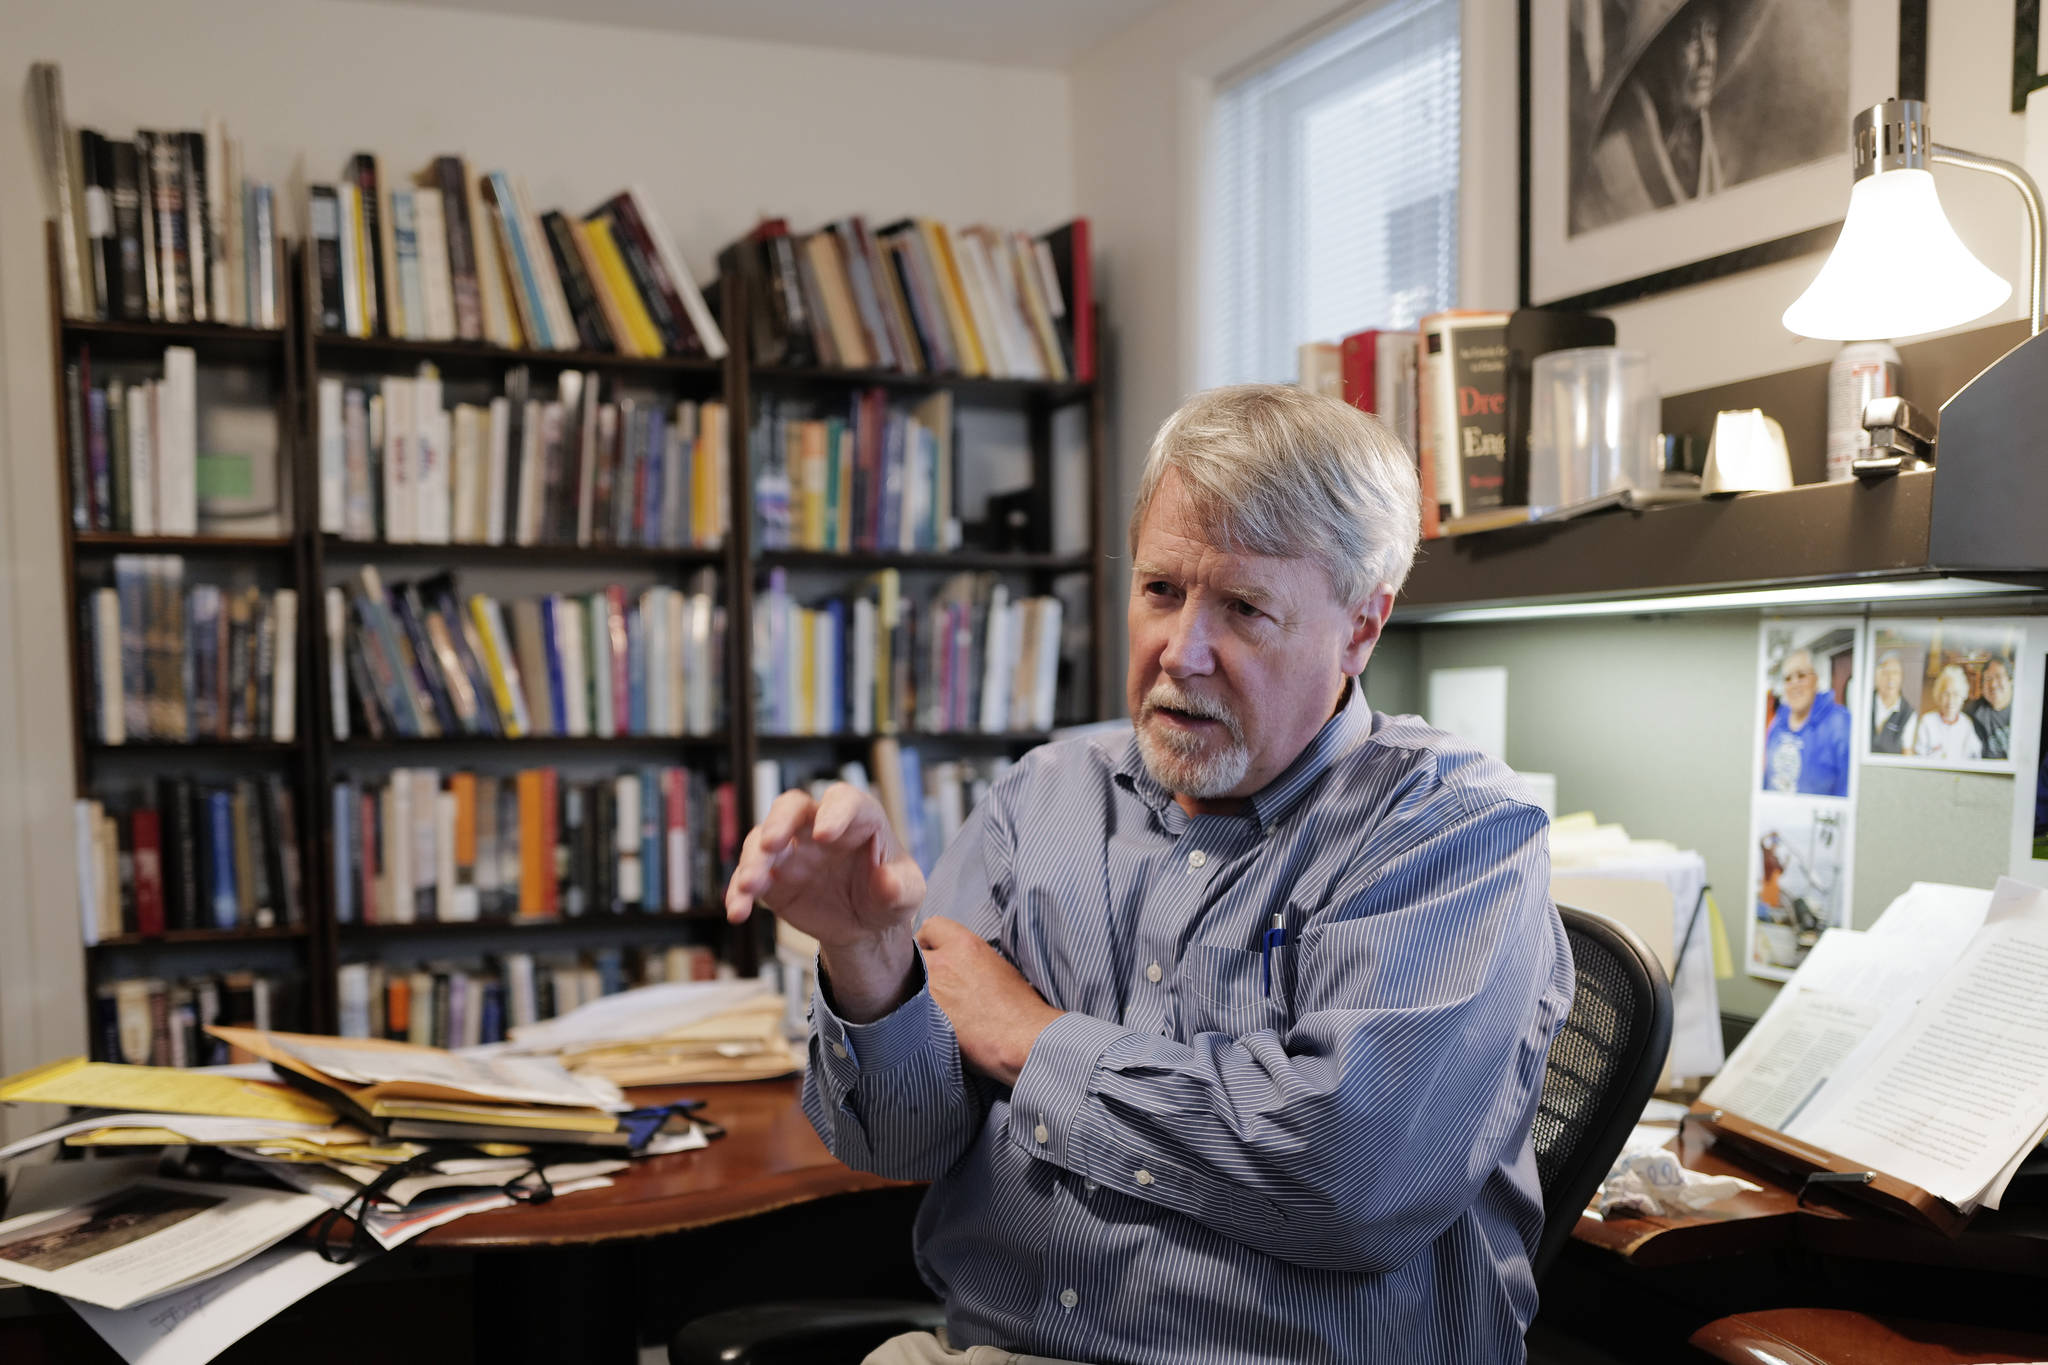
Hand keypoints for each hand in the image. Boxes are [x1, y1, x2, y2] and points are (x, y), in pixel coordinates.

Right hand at [727, 785, 925, 1019]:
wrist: (866, 924)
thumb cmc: (890, 894)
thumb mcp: (907, 894)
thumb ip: (900, 887)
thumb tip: (886, 882)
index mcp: (858, 817)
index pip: (843, 801)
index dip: (834, 813)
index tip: (825, 835)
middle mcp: (818, 825)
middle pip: (791, 807)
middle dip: (778, 822)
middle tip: (771, 844)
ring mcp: (791, 850)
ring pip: (762, 841)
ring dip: (752, 860)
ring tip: (750, 886)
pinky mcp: (772, 878)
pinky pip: (749, 878)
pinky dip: (739, 892)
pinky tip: (737, 911)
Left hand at [917, 916, 1061, 1086]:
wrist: (1021, 1039)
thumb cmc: (1019, 1007)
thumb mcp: (998, 966)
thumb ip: (969, 957)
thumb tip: (956, 963)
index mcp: (965, 945)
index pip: (932, 925)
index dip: (929, 939)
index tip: (932, 951)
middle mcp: (942, 963)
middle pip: (911, 952)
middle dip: (915, 962)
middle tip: (924, 978)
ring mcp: (930, 991)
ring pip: (905, 981)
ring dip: (911, 988)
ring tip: (924, 1001)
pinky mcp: (923, 1019)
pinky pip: (906, 1007)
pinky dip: (912, 1012)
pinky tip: (925, 1021)